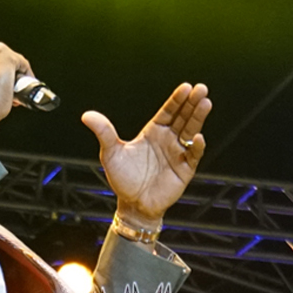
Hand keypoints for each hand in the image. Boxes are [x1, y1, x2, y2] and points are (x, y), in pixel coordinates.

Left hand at [85, 82, 211, 223]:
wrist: (132, 205)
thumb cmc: (122, 179)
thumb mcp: (110, 153)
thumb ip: (103, 132)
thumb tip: (87, 115)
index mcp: (153, 132)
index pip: (168, 111)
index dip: (177, 100)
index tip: (186, 87)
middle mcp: (168, 140)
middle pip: (183, 117)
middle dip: (192, 103)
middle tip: (201, 88)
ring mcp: (177, 153)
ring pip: (191, 131)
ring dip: (198, 118)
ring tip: (205, 103)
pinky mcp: (185, 169)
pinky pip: (193, 155)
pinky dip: (196, 146)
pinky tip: (197, 137)